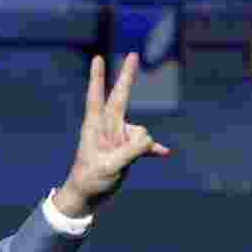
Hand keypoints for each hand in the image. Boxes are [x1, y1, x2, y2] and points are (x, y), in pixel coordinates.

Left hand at [61, 52, 170, 212]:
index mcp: (95, 127)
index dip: (97, 78)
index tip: (97, 57)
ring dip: (140, 147)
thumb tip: (150, 139)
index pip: (96, 97)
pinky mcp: (126, 149)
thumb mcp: (110, 167)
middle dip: (127, 76)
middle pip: (120, 97)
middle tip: (133, 54)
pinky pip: (145, 145)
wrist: (87, 197)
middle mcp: (107, 127)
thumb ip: (131, 150)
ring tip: (122, 165)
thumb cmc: (91, 180)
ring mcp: (118, 137)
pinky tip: (164, 153)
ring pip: (140, 132)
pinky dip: (154, 150)